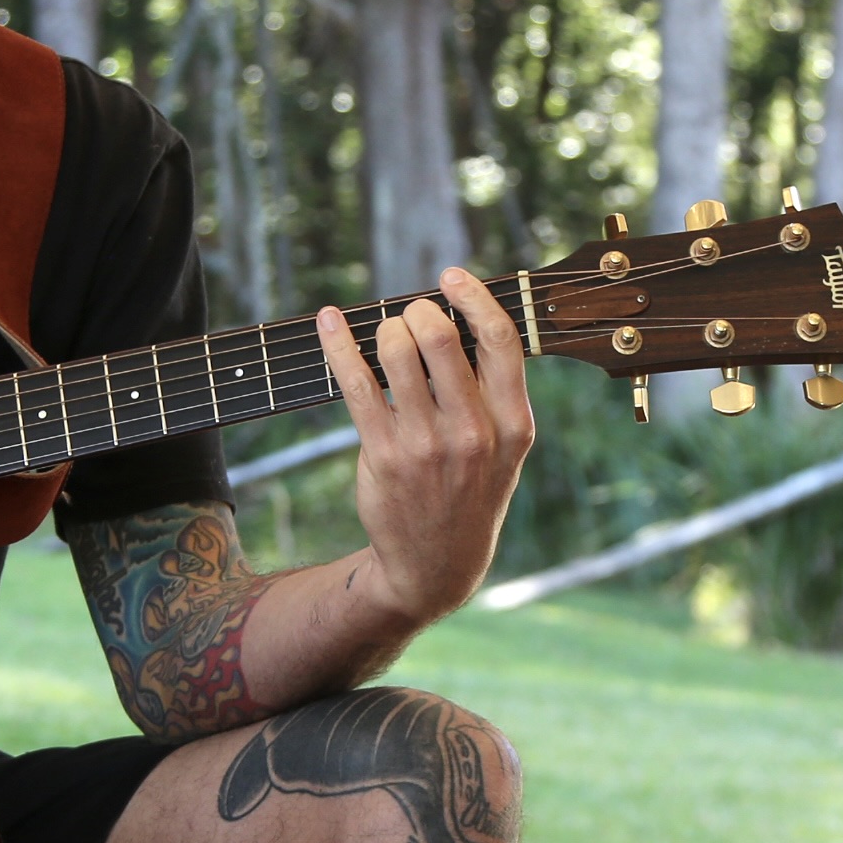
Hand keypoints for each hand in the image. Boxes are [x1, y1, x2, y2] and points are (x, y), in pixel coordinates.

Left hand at [316, 266, 534, 631]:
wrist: (436, 565)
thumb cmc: (470, 491)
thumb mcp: (504, 449)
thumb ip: (493, 391)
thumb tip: (460, 316)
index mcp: (514, 424)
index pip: (501, 340)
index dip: (473, 297)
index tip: (451, 276)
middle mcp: (475, 433)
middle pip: (442, 338)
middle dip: (418, 311)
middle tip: (409, 314)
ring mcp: (427, 446)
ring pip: (398, 352)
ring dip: (383, 328)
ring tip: (383, 333)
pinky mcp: (383, 456)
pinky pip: (357, 383)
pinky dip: (338, 345)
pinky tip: (328, 324)